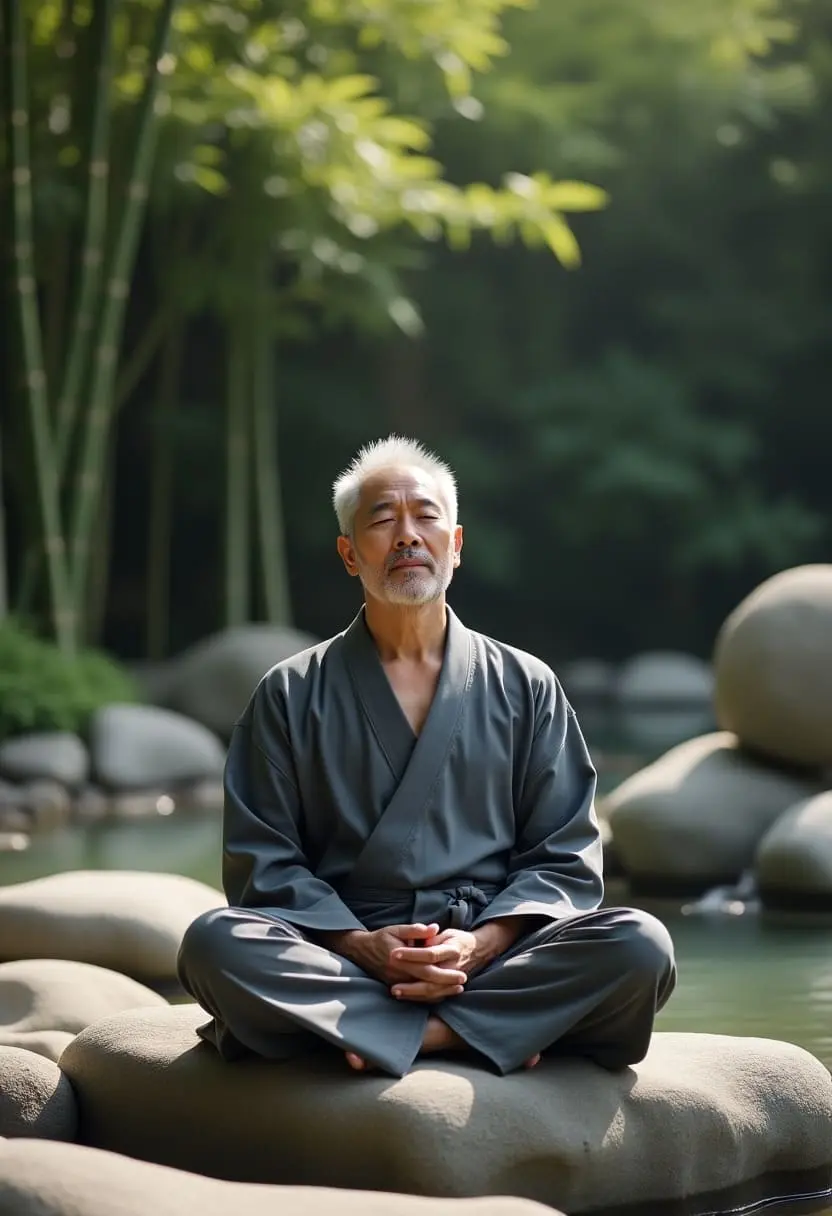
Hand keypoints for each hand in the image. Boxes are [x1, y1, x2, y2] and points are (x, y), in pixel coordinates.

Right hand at [319, 923, 466, 990]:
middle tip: (463, 982)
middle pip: (426, 984)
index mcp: (400, 959)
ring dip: (440, 993)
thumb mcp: (397, 929)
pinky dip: (429, 997)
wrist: (361, 951)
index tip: (461, 973)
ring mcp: (396, 983)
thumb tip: (434, 928)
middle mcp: (398, 974)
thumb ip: (416, 930)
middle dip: (446, 985)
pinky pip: (415, 997)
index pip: (426, 969)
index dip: (444, 973)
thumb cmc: (381, 938)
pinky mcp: (395, 987)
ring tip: (457, 989)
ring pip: (421, 994)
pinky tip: (442, 994)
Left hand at [389, 928, 478, 1001]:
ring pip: (433, 991)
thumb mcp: (447, 933)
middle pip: (431, 978)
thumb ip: (432, 937)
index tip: (394, 953)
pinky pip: (435, 997)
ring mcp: (453, 980)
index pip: (430, 954)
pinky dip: (420, 998)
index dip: (411, 954)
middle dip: (411, 982)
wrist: (478, 951)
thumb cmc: (457, 940)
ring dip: (413, 993)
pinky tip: (406, 997)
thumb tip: (418, 940)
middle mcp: (453, 967)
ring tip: (396, 992)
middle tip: (392, 984)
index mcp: (452, 950)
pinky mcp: (451, 988)